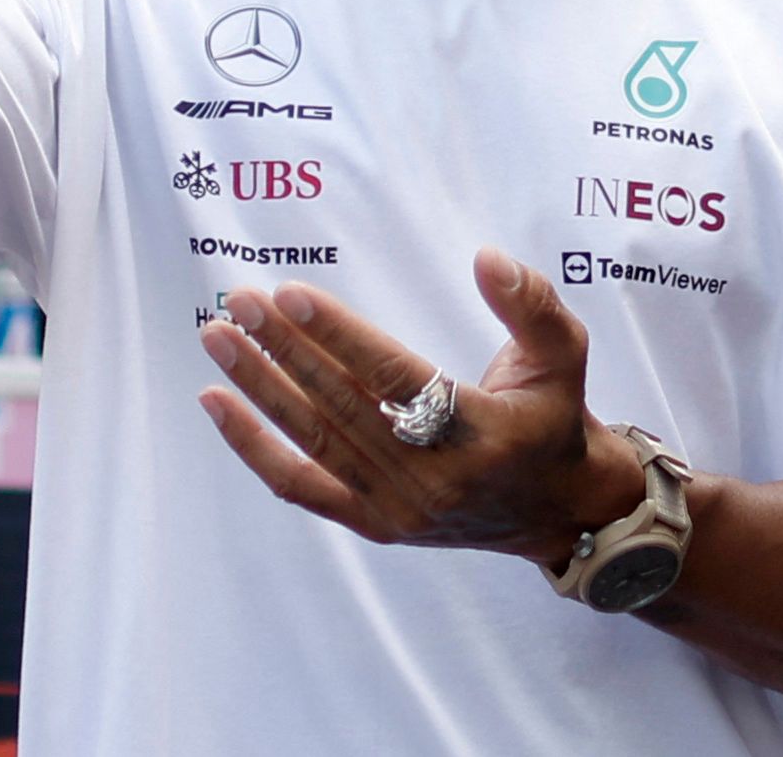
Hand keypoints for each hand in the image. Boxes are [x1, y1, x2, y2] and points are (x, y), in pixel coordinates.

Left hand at [196, 247, 644, 567]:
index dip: (341, 336)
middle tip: (242, 301)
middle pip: (343, 407)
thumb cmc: (554, 415)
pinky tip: (217, 403)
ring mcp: (399, 508)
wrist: (557, 509)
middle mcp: (436, 479)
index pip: (395, 379)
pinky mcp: (375, 524)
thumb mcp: (565, 351)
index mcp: (482, 433)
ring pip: (314, 442)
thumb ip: (531, 302)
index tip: (292, 295)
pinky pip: (300, 486)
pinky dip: (253, 447)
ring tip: (218, 337)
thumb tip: (486, 258)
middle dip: (285, 349)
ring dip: (260, 387)